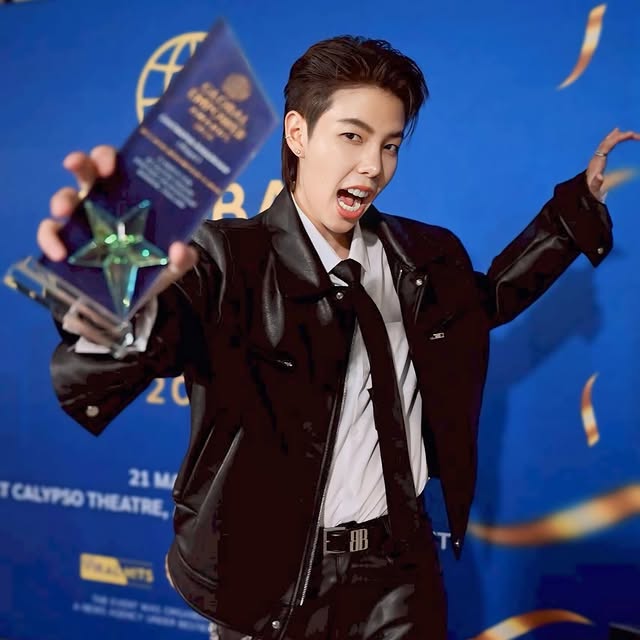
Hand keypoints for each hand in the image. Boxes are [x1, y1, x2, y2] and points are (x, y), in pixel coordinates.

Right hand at [38, 145, 198, 342]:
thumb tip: (179, 250)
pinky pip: (50, 232)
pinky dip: (49, 239)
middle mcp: (102, 199)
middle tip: (81, 168)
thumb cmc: (155, 264)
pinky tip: (58, 253)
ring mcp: (82, 219)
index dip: (108, 157)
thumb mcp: (174, 262)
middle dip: (81, 163)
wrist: (139, 295)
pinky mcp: (67, 241)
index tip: (111, 166)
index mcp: (128, 193)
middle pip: (85, 170)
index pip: (114, 163)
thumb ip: (183, 257)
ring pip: (65, 197)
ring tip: (64, 212)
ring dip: (61, 199)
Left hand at [586, 128, 639, 199]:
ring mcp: (597, 157)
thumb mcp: (594, 188)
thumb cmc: (591, 190)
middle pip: (607, 142)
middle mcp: (596, 157)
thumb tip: (600, 176)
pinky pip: (606, 146)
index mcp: (597, 161)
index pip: (607, 146)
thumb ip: (597, 183)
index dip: (617, 138)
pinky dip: (613, 139)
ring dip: (616, 136)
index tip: (629, 134)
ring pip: (606, 142)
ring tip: (626, 131)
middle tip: (634, 134)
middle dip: (620, 136)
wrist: (585, 192)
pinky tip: (616, 134)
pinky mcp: (599, 159)